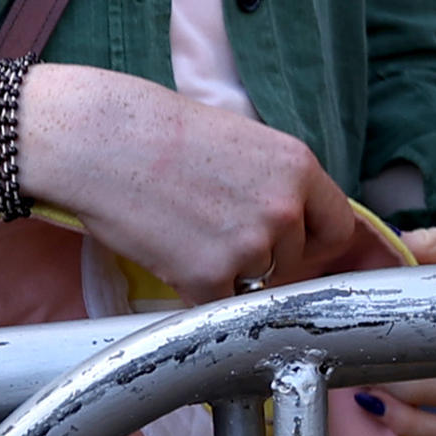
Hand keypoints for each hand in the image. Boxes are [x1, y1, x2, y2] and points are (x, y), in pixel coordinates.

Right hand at [20, 64, 373, 303]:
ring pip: (255, 283)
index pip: (337, 227)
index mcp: (298, 167)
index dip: (313, 241)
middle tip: (212, 230)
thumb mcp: (241, 141)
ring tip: (185, 232)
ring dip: (226, 273)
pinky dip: (194, 289)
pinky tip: (168, 251)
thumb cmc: (159, 132)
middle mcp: (285, 208)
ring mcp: (249, 246)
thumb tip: (293, 226)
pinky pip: (216, 303)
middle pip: (293, 261)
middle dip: (261, 257)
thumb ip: (276, 183)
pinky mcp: (209, 277)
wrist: (98, 139)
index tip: (292, 247)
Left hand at [362, 212, 435, 435]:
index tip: (358, 331)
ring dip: (390, 397)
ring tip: (355, 376)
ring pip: (434, 409)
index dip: (394, 336)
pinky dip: (414, 428)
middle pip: (431, 378)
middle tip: (344, 354)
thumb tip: (393, 247)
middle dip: (383, 367)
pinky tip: (381, 409)